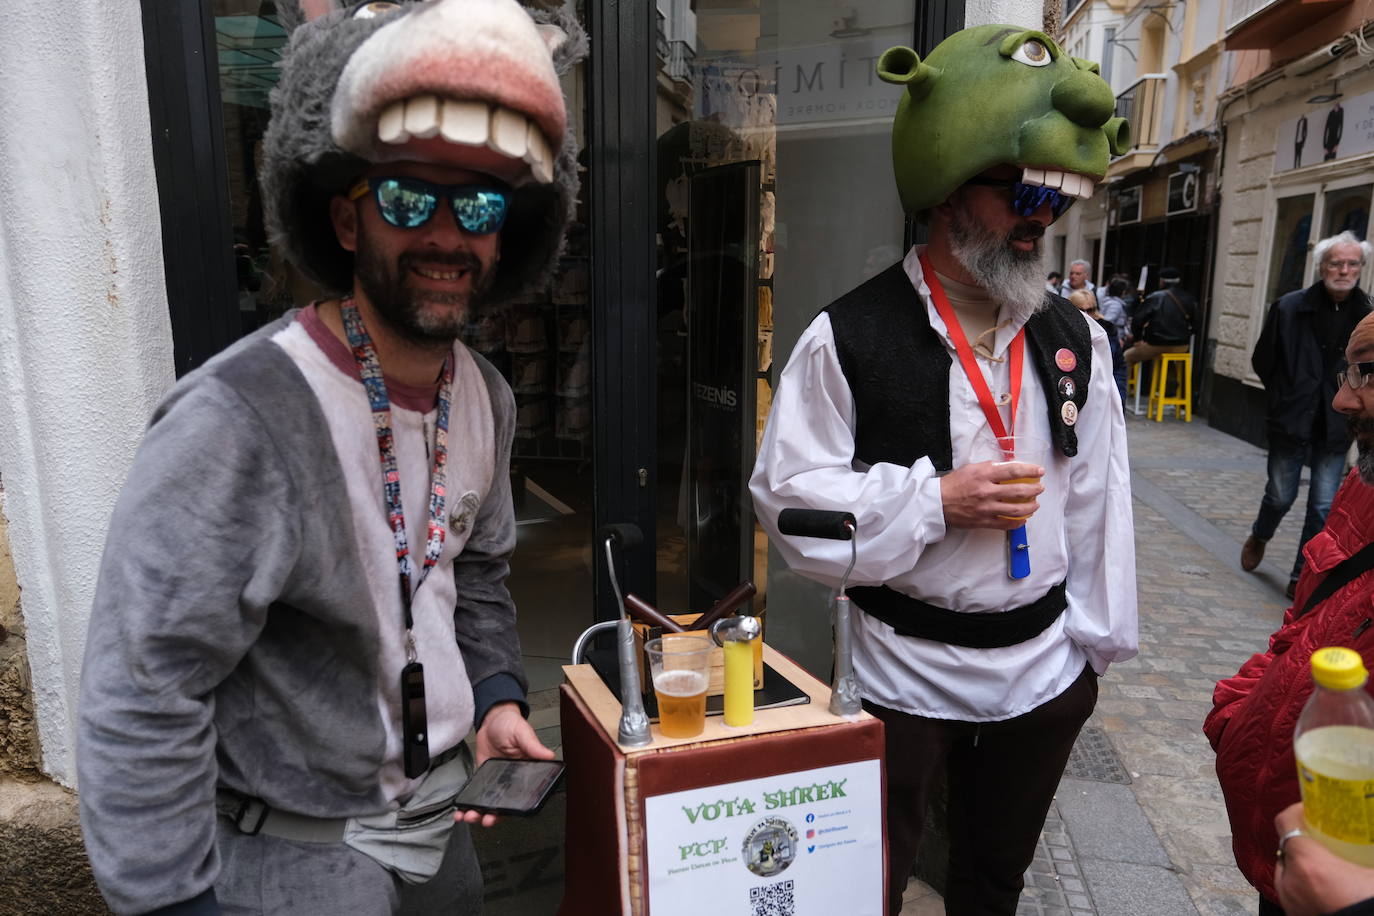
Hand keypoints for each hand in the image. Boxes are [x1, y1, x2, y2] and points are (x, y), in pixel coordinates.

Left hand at [454, 702, 553, 827]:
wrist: (492, 719)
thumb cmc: (511, 725)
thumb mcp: (523, 733)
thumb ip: (533, 746)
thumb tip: (549, 756)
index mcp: (524, 774)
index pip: (521, 797)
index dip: (513, 809)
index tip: (503, 815)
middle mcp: (510, 781)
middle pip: (502, 805)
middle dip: (492, 816)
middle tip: (485, 819)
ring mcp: (495, 781)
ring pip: (487, 804)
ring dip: (478, 814)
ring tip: (469, 817)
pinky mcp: (482, 778)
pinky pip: (475, 794)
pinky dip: (468, 803)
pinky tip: (460, 810)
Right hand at [939, 460, 1044, 529]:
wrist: (937, 503)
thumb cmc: (953, 484)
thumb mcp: (971, 468)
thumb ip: (990, 468)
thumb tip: (1008, 468)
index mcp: (983, 474)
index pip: (1013, 470)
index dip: (1030, 470)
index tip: (1039, 471)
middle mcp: (986, 491)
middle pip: (1019, 490)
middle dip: (1034, 489)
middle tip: (1040, 488)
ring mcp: (986, 508)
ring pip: (1016, 509)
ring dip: (1030, 507)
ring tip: (1035, 504)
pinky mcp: (983, 522)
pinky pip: (1005, 524)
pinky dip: (1017, 522)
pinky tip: (1023, 519)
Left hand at [1274, 802, 1373, 915]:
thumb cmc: (1369, 902)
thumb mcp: (1372, 871)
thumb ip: (1368, 847)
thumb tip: (1369, 841)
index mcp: (1309, 864)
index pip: (1286, 822)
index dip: (1298, 812)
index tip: (1313, 810)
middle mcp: (1292, 882)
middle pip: (1287, 848)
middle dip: (1304, 842)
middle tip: (1325, 841)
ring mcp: (1290, 902)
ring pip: (1288, 872)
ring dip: (1303, 866)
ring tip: (1327, 866)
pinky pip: (1293, 894)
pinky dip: (1304, 887)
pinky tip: (1325, 889)